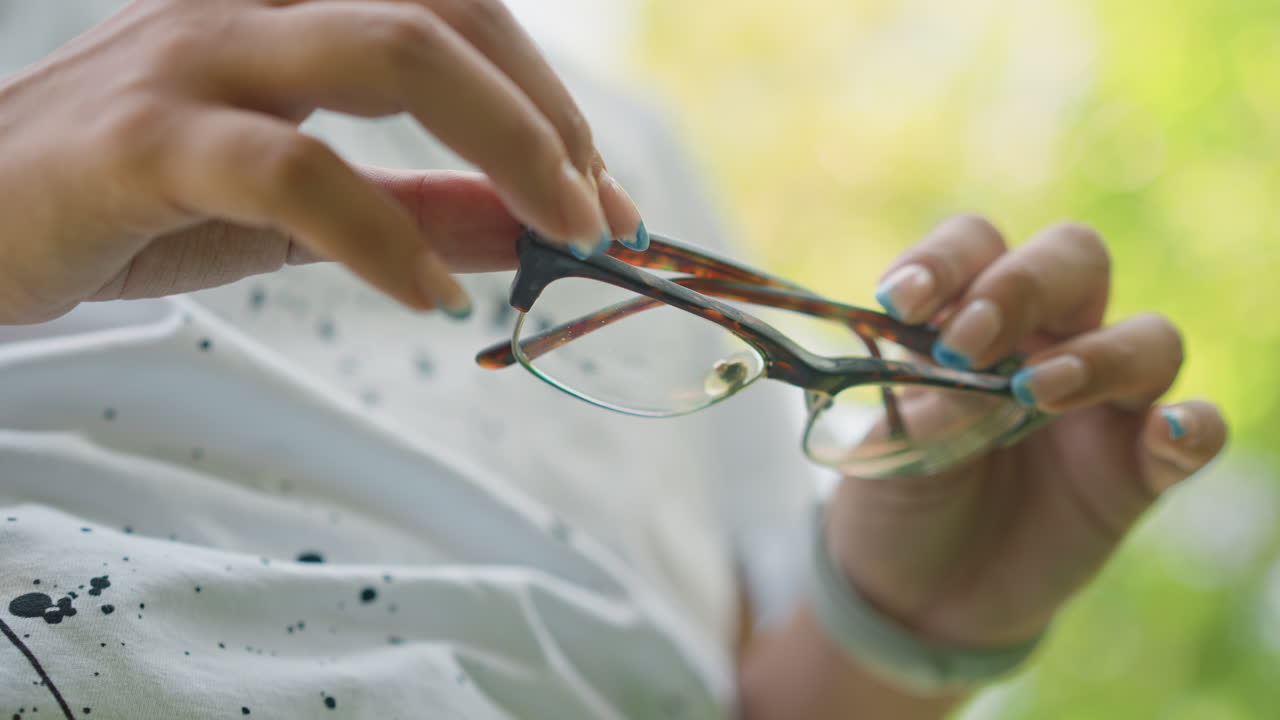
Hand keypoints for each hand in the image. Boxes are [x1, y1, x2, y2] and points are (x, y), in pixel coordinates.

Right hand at [0, 0, 643, 324]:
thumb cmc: (130, 197)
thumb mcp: (296, 199)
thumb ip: (412, 204)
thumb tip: (524, 232)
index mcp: (292, 7)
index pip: (457, 8)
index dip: (548, 95)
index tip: (604, 194)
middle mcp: (253, 4)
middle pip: (446, 11)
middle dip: (549, 114)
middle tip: (600, 217)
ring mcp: (196, 60)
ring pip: (390, 50)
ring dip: (508, 144)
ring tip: (560, 235)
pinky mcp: (141, 141)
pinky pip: (294, 171)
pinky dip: (384, 237)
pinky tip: (428, 298)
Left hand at [833, 215, 1228, 649]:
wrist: (919, 596)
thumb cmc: (900, 500)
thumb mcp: (892, 453)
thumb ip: (933, 408)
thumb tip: (976, 380)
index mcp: (971, 318)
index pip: (976, 246)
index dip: (945, 260)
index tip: (900, 301)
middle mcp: (1045, 340)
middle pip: (1073, 259)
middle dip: (1022, 284)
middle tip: (966, 343)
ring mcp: (1100, 403)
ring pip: (1148, 338)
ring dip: (1099, 355)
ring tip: (1035, 393)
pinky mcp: (1139, 470)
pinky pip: (1195, 433)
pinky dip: (1191, 428)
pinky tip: (1164, 436)